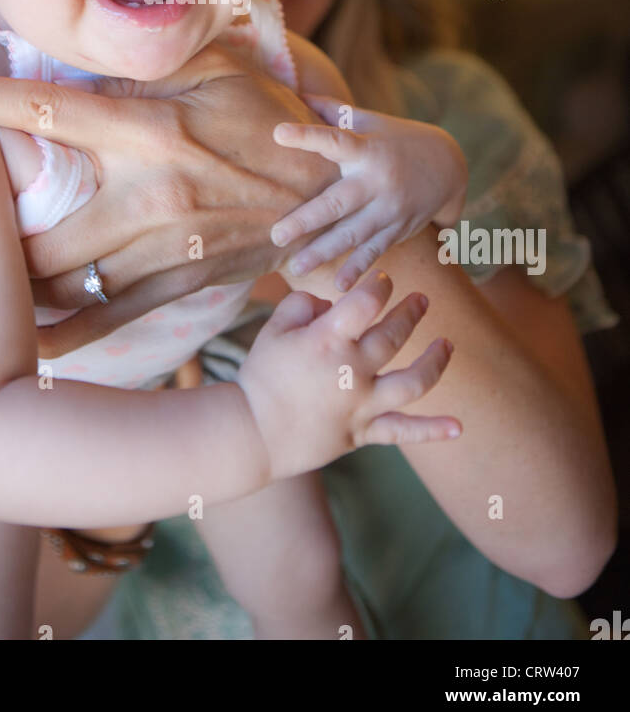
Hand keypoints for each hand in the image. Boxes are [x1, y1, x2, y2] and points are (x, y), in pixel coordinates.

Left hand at [0, 44, 344, 355]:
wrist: (332, 198)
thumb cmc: (270, 120)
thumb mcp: (218, 67)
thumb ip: (149, 55)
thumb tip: (82, 44)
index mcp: (150, 127)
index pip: (44, 109)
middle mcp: (148, 192)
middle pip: (34, 220)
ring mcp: (162, 247)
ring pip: (60, 277)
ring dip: (12, 277)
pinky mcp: (177, 284)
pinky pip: (103, 318)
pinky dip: (58, 330)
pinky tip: (22, 333)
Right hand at [237, 268, 460, 481]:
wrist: (253, 433)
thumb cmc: (261, 376)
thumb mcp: (274, 328)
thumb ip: (304, 305)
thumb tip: (332, 303)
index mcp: (327, 341)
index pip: (366, 303)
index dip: (378, 285)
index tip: (382, 278)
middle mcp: (351, 372)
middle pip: (394, 336)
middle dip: (412, 312)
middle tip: (422, 299)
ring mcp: (361, 405)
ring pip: (413, 382)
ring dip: (435, 361)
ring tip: (447, 344)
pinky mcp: (362, 432)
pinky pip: (403, 431)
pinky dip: (433, 431)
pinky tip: (459, 427)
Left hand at [269, 96, 468, 290]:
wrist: (451, 166)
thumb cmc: (398, 139)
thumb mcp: (372, 121)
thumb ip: (335, 112)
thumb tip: (297, 93)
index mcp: (368, 149)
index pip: (335, 140)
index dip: (307, 136)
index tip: (278, 132)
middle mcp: (379, 181)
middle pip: (338, 203)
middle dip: (306, 221)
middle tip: (275, 235)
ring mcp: (390, 209)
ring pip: (353, 235)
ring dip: (323, 253)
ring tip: (294, 268)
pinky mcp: (399, 229)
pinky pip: (375, 251)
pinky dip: (358, 269)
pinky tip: (339, 287)